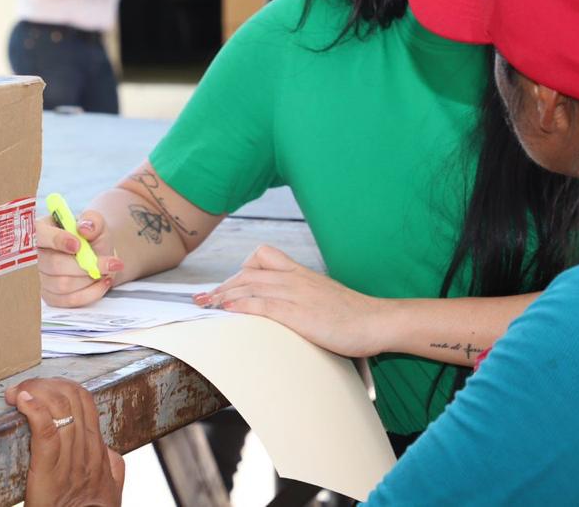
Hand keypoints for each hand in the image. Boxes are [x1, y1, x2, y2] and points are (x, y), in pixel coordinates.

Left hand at [5, 377, 124, 506]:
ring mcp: (69, 461)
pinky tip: (22, 400)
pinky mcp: (48, 473)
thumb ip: (111, 466)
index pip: (84, 400)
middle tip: (23, 387)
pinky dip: (34, 410)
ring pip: (58, 410)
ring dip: (34, 392)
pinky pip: (45, 432)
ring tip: (17, 392)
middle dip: (45, 384)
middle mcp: (87, 450)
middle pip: (70, 398)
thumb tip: (107, 450)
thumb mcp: (111, 490)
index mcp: (98, 450)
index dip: (61, 385)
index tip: (42, 387)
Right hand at [36, 211, 125, 307]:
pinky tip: (102, 282)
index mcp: (41, 231)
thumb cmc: (91, 238)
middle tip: (109, 263)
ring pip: (63, 284)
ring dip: (89, 279)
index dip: (57, 240)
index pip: (38, 235)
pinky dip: (91, 292)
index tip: (78, 245)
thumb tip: (84, 228)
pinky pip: (69, 300)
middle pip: (54, 265)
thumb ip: (92, 220)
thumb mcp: (95, 223)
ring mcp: (40, 279)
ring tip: (105, 270)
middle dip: (85, 265)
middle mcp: (34, 257)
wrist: (97, 257)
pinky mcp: (50, 296)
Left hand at [193, 245, 391, 357]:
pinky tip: (227, 310)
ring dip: (223, 295)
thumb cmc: (354, 315)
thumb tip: (289, 311)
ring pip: (249, 285)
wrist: (376, 321)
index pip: (263, 257)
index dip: (240, 270)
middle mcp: (295, 278)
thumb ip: (305, 299)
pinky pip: (261, 303)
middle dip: (222, 286)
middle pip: (248, 273)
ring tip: (206, 305)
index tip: (226, 285)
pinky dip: (240, 304)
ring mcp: (296, 293)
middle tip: (203, 299)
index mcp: (302, 273)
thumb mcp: (325, 299)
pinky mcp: (297, 312)